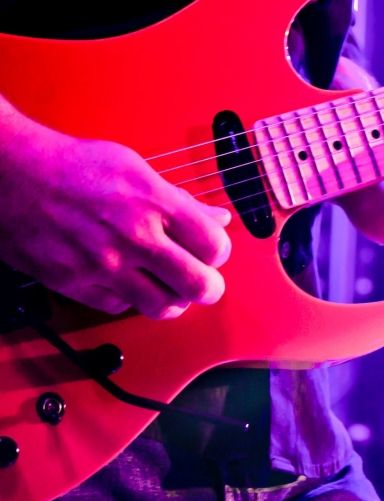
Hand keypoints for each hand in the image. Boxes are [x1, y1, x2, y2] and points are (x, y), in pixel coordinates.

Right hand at [0, 107, 231, 318]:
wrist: (11, 175)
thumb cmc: (74, 166)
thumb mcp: (136, 169)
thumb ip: (181, 201)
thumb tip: (218, 218)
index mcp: (153, 203)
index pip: (214, 246)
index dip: (220, 252)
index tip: (212, 250)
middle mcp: (133, 237)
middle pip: (198, 285)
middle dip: (209, 286)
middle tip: (203, 281)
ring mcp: (104, 265)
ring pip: (163, 306)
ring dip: (173, 299)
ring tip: (168, 286)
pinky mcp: (77, 284)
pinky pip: (121, 307)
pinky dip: (131, 298)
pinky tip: (128, 281)